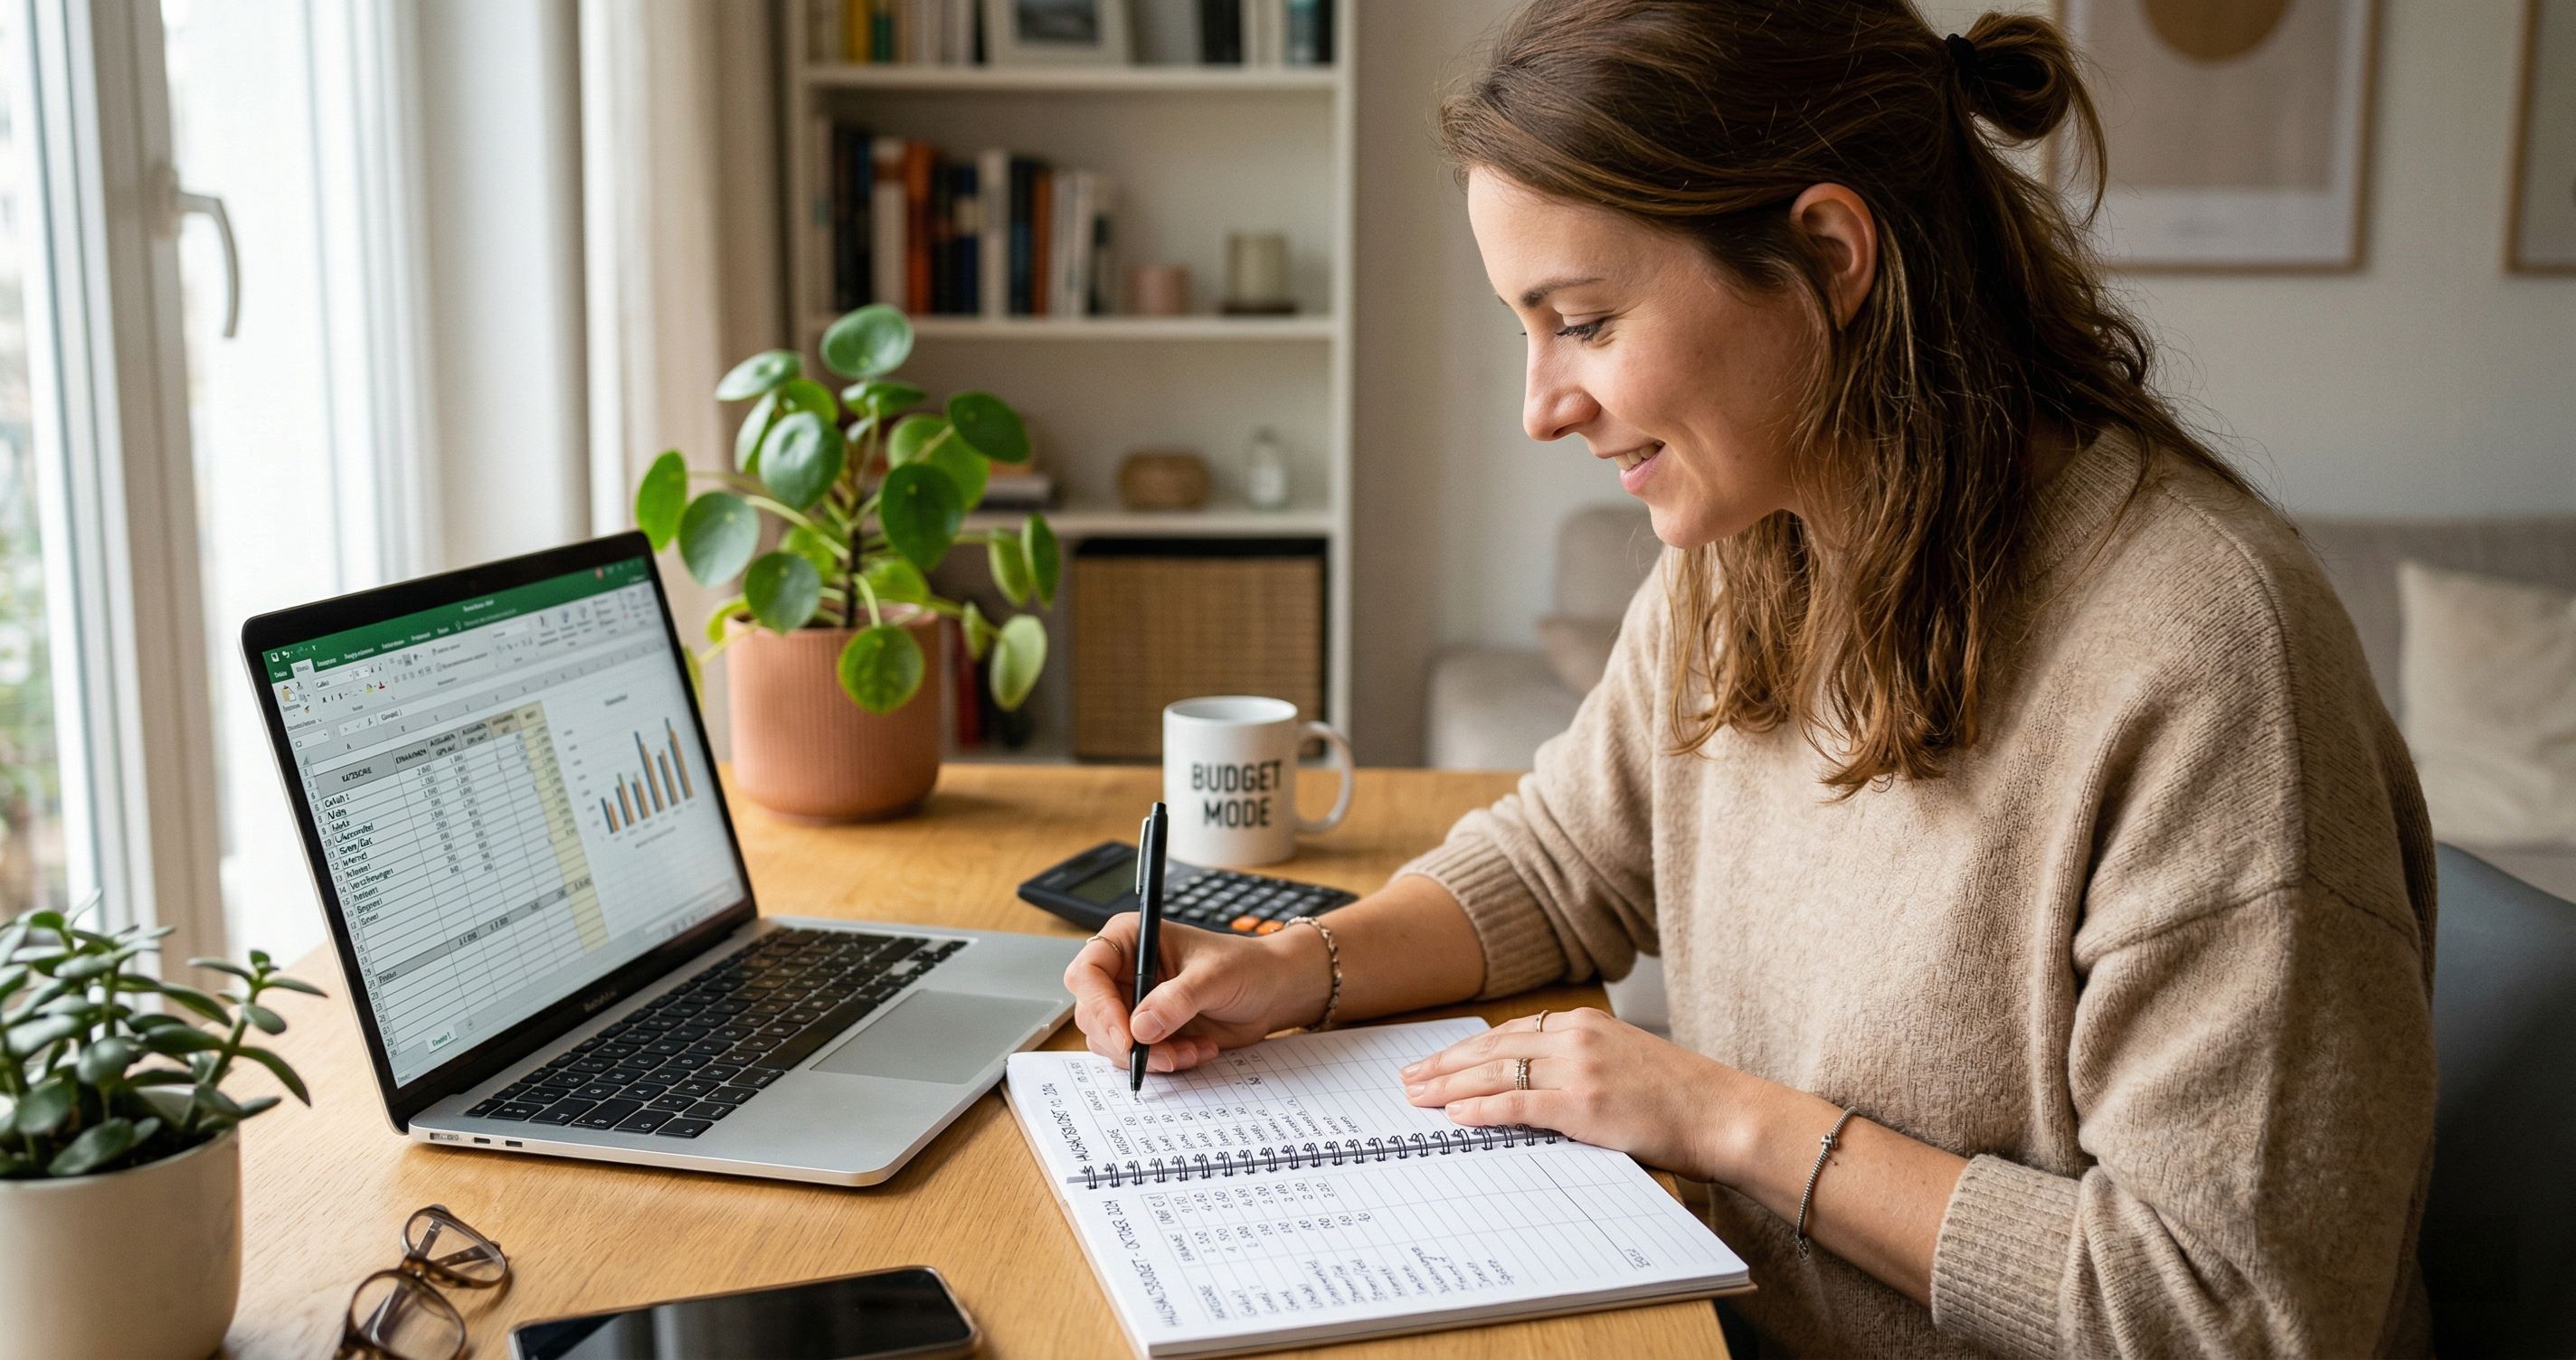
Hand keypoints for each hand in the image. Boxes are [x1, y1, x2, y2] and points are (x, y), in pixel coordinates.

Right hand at [1062, 914, 1331, 1073]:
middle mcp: (1123, 972)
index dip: (1100, 1006)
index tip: (1127, 1037)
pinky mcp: (1147, 1033)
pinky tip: (1197, 1050)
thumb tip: (1141, 1028)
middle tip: (1164, 1055)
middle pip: (1092, 1014)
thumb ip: (1178, 999)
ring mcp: (1132, 1005)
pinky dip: (1166, 1062)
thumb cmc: (1245, 967)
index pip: (1088, 972)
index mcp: (1130, 940)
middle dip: (1126, 1042)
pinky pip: (1137, 1058)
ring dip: (1151, 1056)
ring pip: (1111, 1042)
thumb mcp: (1216, 977)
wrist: (1271, 992)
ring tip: (1192, 1049)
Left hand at [1399, 1006, 1739, 1181]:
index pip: (1509, 1033)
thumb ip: (1580, 1063)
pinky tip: (1456, 1116)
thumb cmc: (1682, 1097)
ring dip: (1449, 1087)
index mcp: (1585, 1023)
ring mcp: (1579, 1070)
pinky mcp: (1584, 1105)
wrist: (1724, 1113)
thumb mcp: (1626, 1060)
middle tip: (1408, 1079)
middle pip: (1491, 1048)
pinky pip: (1519, 1106)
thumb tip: (1534, 1082)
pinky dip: (1483, 1111)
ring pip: (1496, 1074)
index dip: (1466, 1049)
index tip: (1436, 1061)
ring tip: (1417, 1097)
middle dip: (1444, 1065)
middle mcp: (1576, 1038)